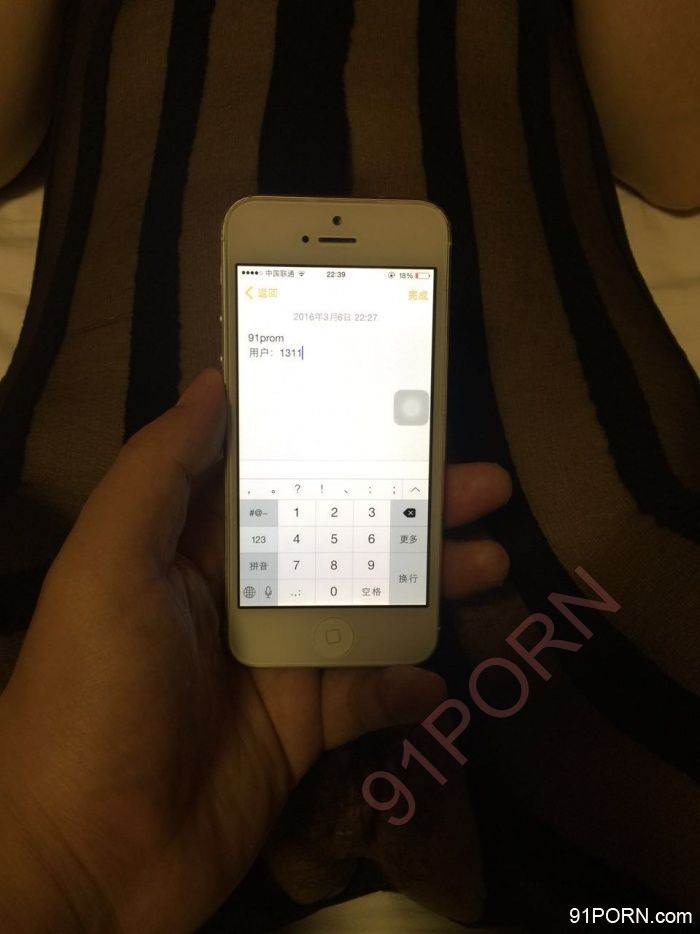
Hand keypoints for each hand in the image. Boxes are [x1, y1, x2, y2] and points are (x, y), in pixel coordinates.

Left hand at [0, 369, 510, 932]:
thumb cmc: (94, 689)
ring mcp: (278, 659)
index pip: (275, 473)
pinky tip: (435, 676)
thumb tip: (213, 383)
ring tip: (493, 556)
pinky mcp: (304, 726)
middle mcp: (241, 592)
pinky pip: (367, 693)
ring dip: (429, 581)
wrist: (91, 857)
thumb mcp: (108, 565)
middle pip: (341, 532)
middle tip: (484, 482)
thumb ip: (160, 471)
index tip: (393, 402)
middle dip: (411, 505)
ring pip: (369, 605)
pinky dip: (403, 683)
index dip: (331, 437)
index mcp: (193, 544)